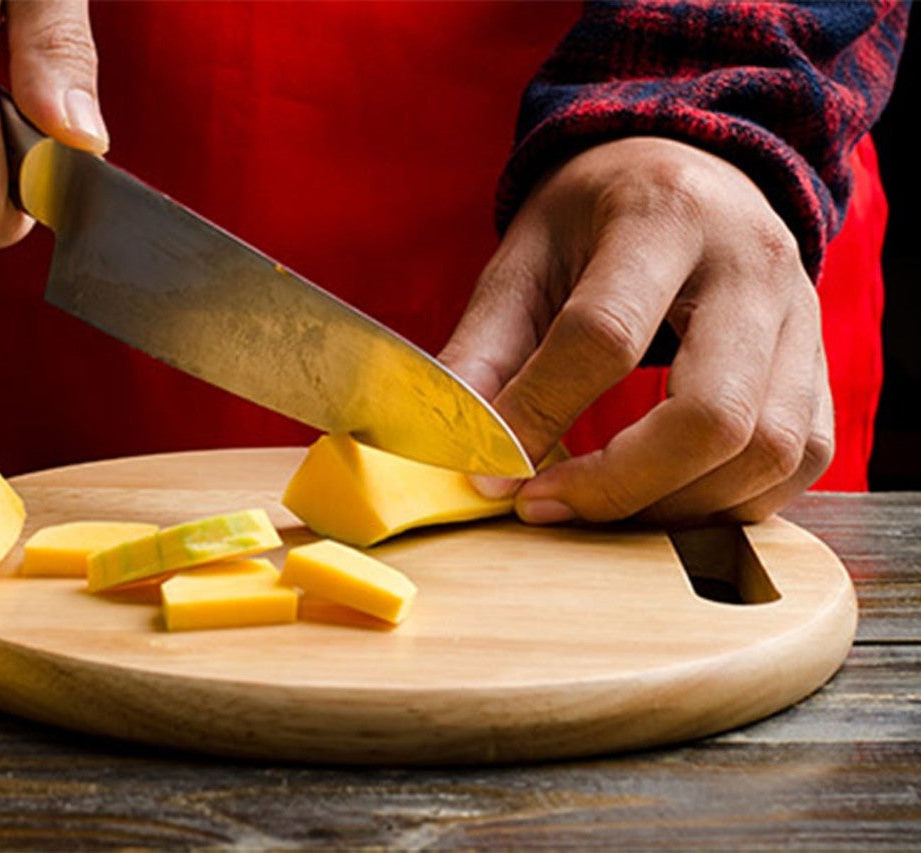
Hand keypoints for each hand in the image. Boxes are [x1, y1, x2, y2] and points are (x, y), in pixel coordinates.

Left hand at [439, 137, 833, 525]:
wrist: (684, 171)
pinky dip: (731, 502)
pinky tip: (661, 499)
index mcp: (662, 215)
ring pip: (768, 450)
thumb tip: (451, 448)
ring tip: (595, 508)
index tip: (492, 474)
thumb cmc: (593, 219)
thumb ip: (484, 350)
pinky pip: (800, 459)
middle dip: (620, 485)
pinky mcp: (820, 364)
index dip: (540, 416)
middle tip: (544, 505)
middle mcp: (751, 263)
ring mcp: (801, 316)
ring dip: (674, 507)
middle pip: (713, 413)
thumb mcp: (524, 260)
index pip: (604, 335)